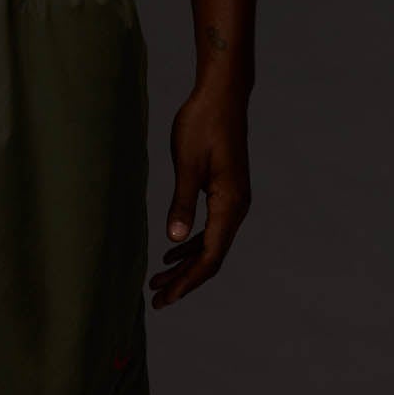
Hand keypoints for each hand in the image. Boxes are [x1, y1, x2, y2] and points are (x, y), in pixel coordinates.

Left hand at [148, 85, 251, 307]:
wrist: (222, 94)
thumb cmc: (203, 123)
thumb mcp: (187, 164)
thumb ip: (181, 203)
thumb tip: (174, 240)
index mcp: (230, 203)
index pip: (210, 257)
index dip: (187, 282)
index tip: (165, 299)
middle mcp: (237, 207)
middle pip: (211, 258)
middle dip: (184, 281)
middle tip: (157, 300)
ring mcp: (234, 201)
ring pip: (211, 246)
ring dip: (185, 266)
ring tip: (158, 282)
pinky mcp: (226, 193)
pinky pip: (211, 230)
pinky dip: (191, 245)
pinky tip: (172, 253)